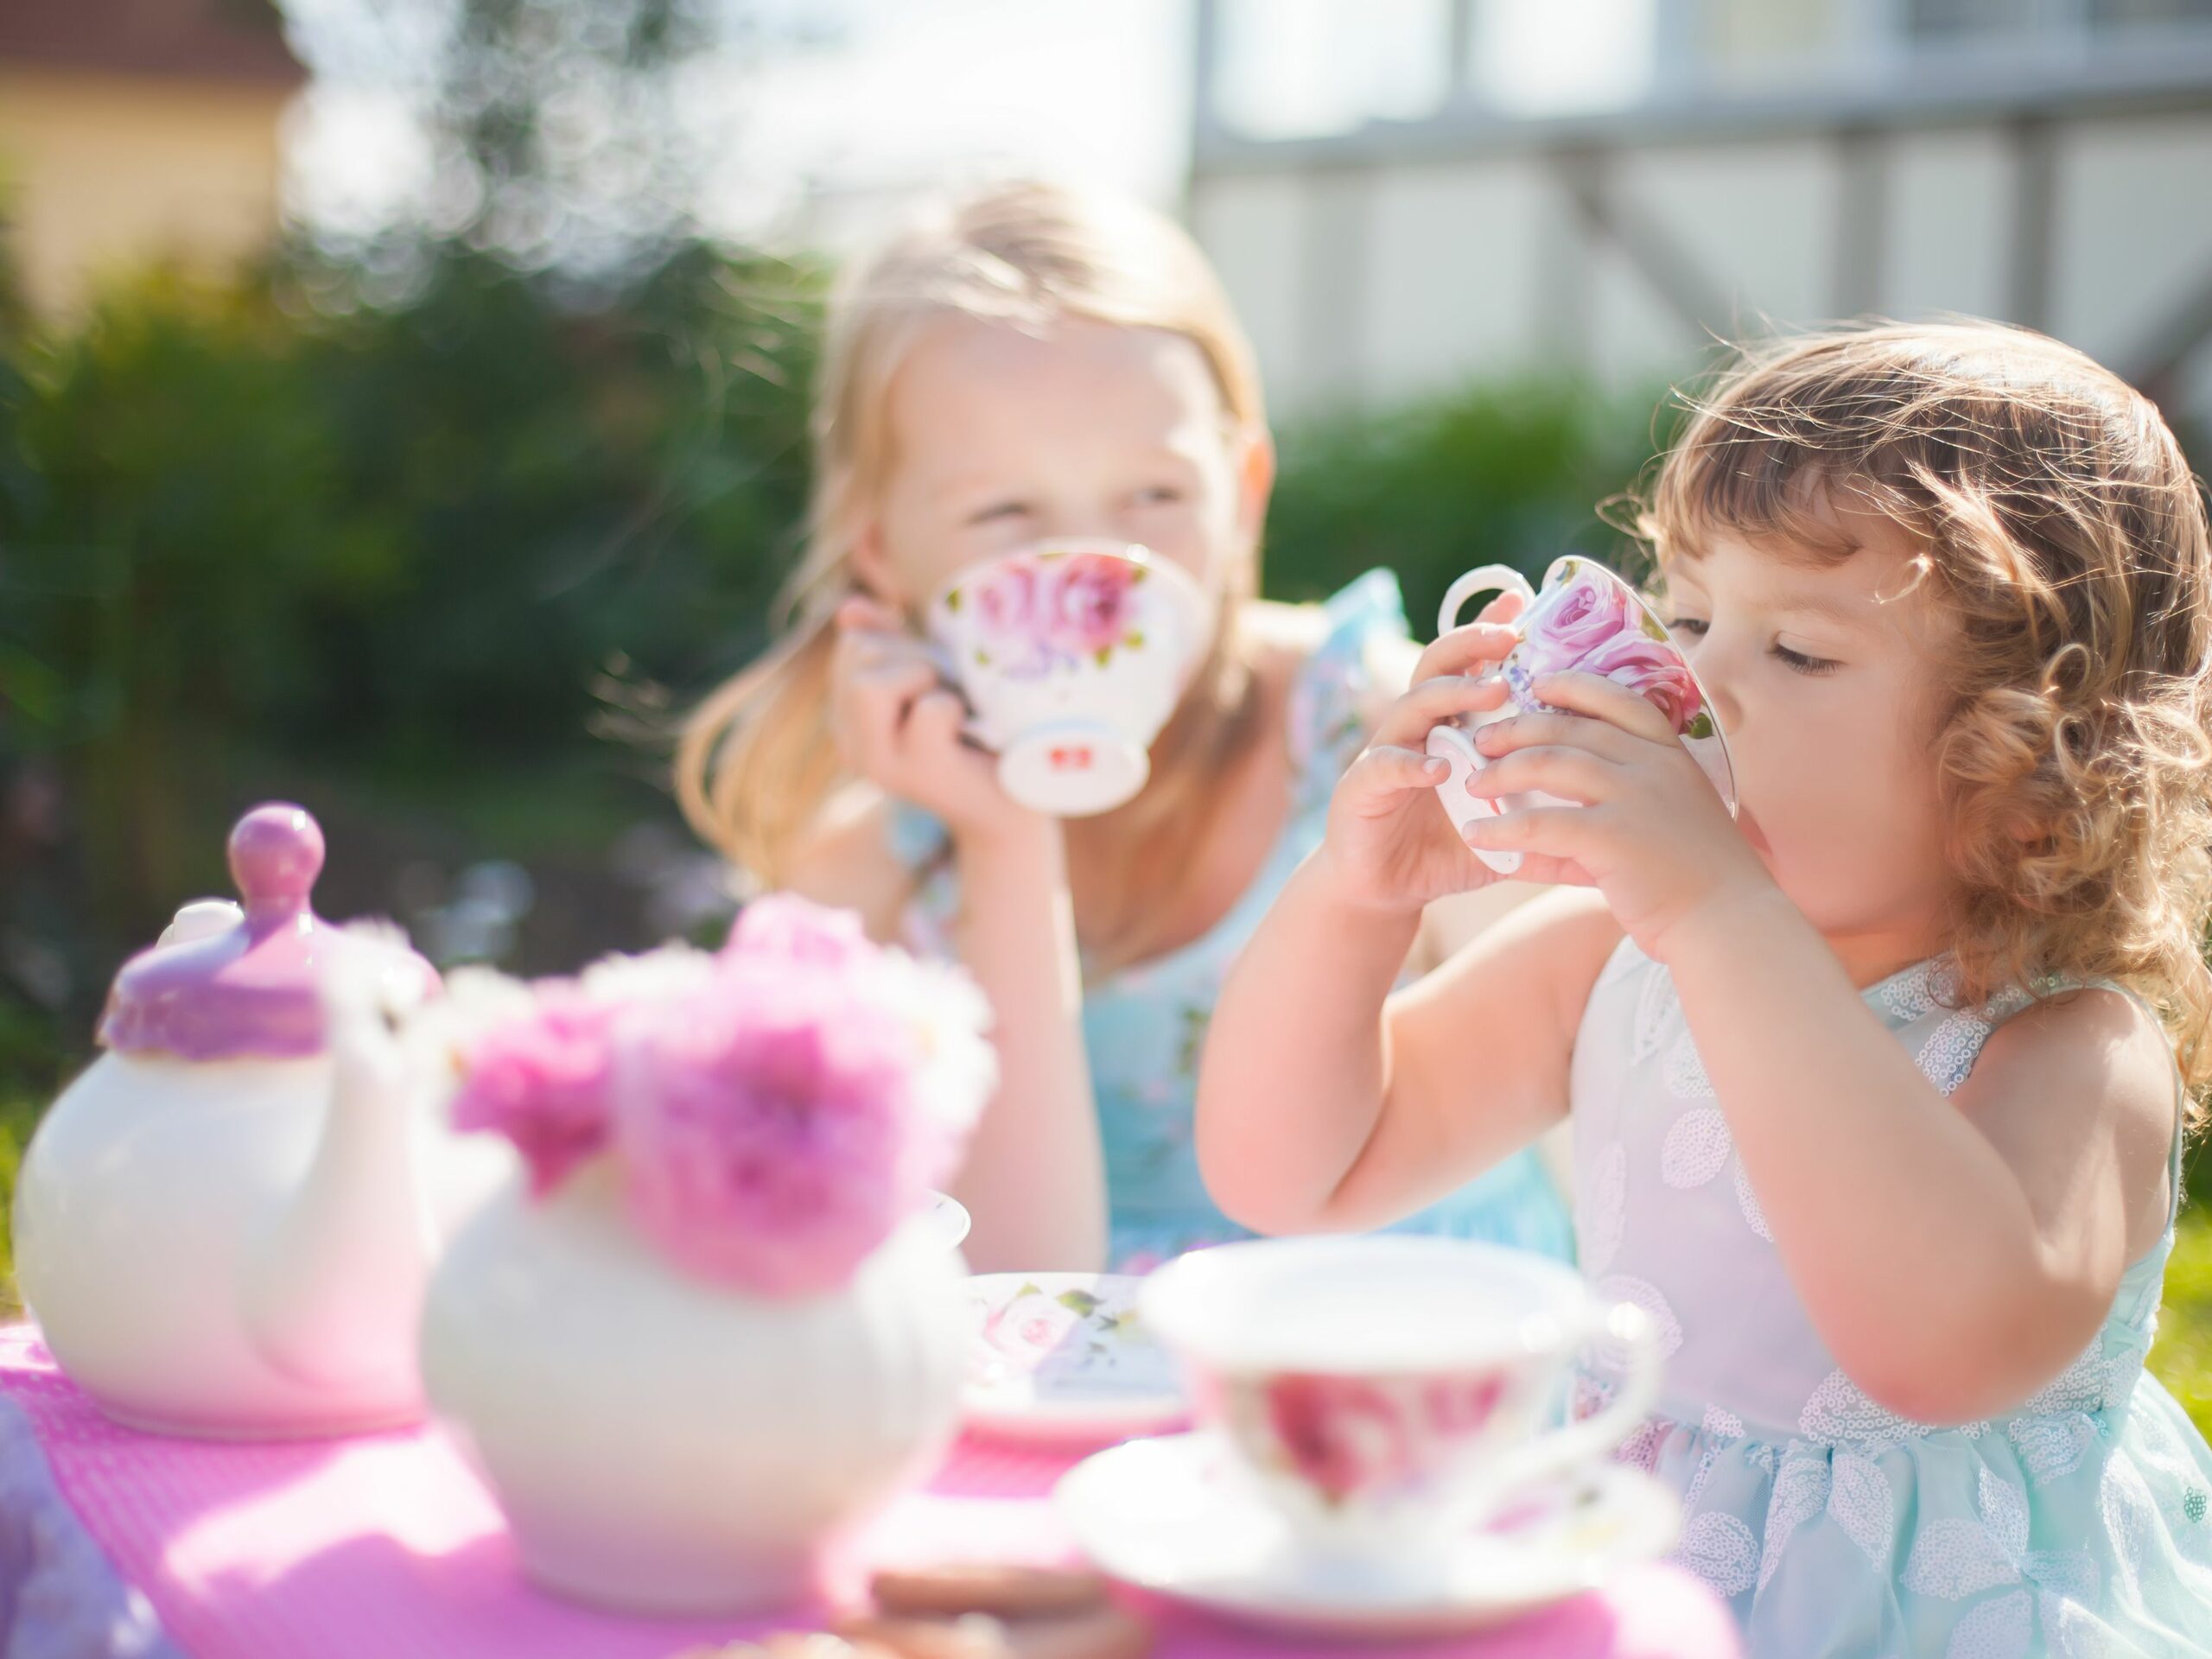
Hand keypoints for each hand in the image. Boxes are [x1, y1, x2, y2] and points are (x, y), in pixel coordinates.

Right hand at [829, 596, 1038, 844]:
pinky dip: (957, 709)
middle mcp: (852, 745)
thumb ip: (887, 639)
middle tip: (949, 689)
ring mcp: (880, 764)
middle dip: (914, 655)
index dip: (903, 641)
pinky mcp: (919, 776)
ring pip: (870, 685)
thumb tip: (848, 608)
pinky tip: (968, 732)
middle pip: (858, 655)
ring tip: (953, 705)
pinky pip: (931, 710)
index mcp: (847, 718)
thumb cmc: (975, 727)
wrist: (1015, 799)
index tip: (933, 675)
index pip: (854, 643)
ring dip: (926, 678)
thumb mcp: (929, 674)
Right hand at [1316, 594, 1584, 913]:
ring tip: (1490, 693)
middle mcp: (1415, 730)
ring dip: (1451, 696)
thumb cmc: (1446, 846)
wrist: (1384, 889)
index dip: (1488, 631)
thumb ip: (1541, 794)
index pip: (1469, 666)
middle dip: (1470, 645)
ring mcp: (1385, 753)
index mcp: (1448, 727)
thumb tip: (1607, 788)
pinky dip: (1408, 764)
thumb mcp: (1503, 816)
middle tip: (1508, 638)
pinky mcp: (1360, 789)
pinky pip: (1383, 767)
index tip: (1521, 601)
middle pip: (1436, 668)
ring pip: (1412, 707)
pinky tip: (1436, 767)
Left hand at [1461, 668, 1775, 957]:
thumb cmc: (1697, 880)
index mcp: (1670, 754)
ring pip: (1550, 763)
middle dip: (1518, 728)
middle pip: (1570, 727)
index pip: (1619, 700)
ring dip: (1502, 771)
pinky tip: (1476, 835)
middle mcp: (1652, 764)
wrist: (1728, 921)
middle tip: (1482, 741)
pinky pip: (1540, 822)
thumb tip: (1537, 834)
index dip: (1575, 686)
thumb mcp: (1662, 828)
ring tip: (1473, 785)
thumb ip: (1606, 817)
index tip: (1538, 684)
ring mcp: (1634, 796)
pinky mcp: (1612, 835)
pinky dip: (1502, 828)